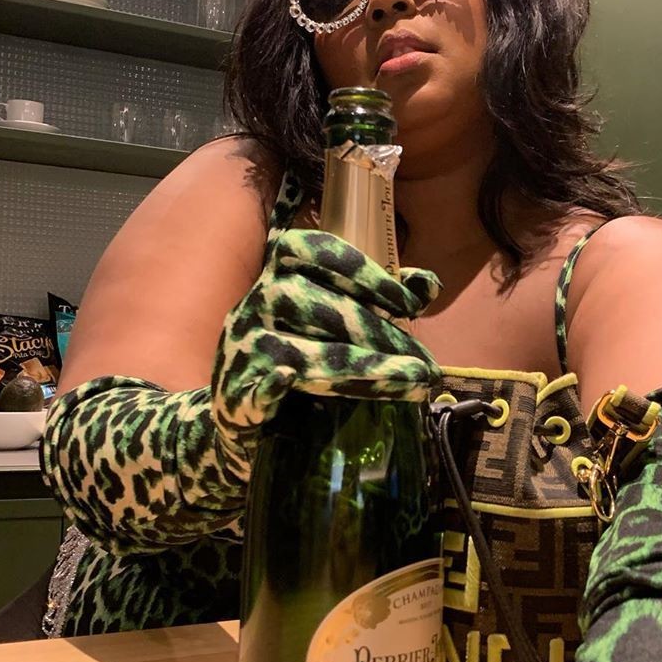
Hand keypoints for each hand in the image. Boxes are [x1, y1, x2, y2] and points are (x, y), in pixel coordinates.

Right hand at [211, 227, 441, 475]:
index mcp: (278, 275)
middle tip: (425, 364)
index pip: (313, 252)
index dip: (362, 272)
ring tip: (410, 384)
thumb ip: (376, 297)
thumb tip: (427, 283)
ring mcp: (243, 350)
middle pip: (318, 307)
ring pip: (303, 352)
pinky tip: (288, 382)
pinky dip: (269, 386)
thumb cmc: (296, 352)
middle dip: (379, 336)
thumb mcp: (332, 318)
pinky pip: (253, 388)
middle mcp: (256, 304)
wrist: (235, 409)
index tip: (409, 304)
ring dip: (362, 368)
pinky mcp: (234, 395)